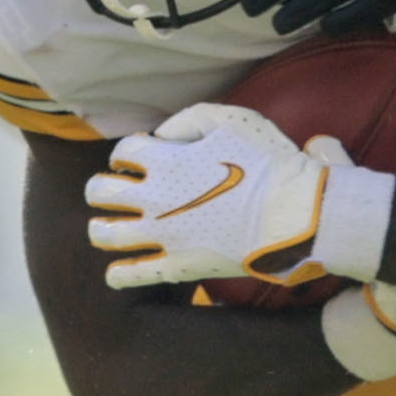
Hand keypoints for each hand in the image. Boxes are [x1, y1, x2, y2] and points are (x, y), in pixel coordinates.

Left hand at [85, 103, 388, 290]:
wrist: (296, 214)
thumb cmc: (271, 163)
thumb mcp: (233, 120)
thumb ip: (189, 120)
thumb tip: (161, 135)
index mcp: (164, 159)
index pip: (122, 151)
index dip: (125, 153)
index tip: (134, 158)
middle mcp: (155, 197)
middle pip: (100, 191)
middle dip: (101, 188)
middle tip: (110, 191)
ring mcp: (163, 235)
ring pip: (105, 235)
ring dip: (99, 229)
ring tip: (104, 229)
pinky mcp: (178, 266)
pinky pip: (133, 275)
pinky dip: (118, 275)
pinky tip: (114, 274)